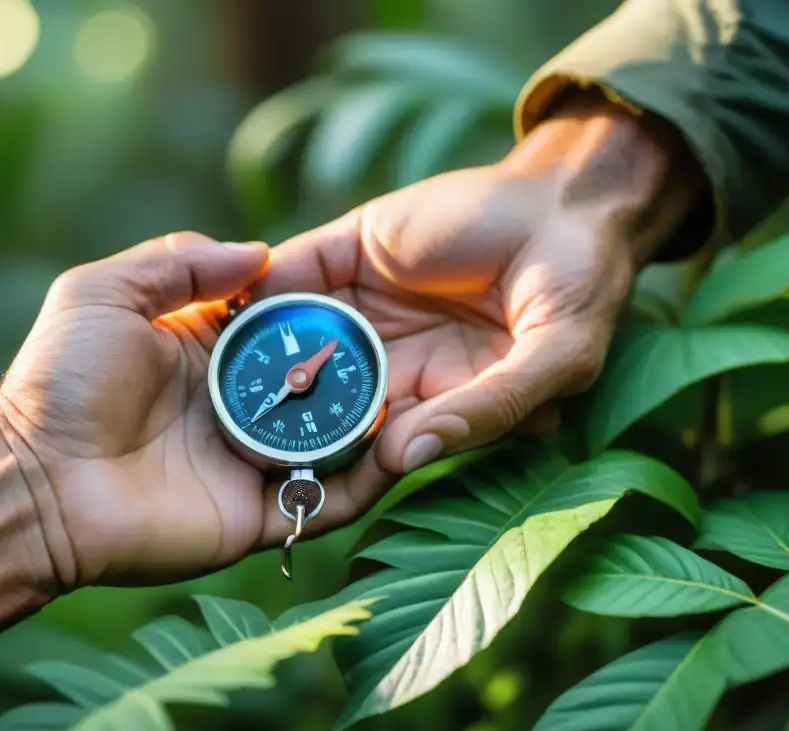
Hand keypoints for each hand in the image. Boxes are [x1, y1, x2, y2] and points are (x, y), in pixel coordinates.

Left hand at [0, 233, 386, 589]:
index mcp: (211, 354)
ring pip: (336, 444)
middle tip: (421, 346)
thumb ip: (178, 262)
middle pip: (321, 387)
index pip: (287, 329)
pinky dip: (364, 484)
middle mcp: (242, 408)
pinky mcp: (258, 516)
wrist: (36, 484)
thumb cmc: (62, 383)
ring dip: (377, 424)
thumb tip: (259, 253)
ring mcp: (252, 464)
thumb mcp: (104, 294)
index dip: (328, 313)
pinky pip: (324, 502)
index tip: (376, 291)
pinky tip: (400, 451)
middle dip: (365, 370)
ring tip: (424, 395)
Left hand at [256, 96, 697, 476]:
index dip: (334, 461)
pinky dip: (263, 286)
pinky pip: (299, 273)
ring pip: (298, 340)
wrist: (573, 193)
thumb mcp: (557, 353)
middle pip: (323, 398)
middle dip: (275, 416)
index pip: (378, 443)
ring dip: (255, 355)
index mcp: (439, 400)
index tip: (286, 478)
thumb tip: (408, 457)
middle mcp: (395, 363)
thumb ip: (493, 405)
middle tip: (227, 435)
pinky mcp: (351, 252)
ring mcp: (368, 308)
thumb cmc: (578, 280)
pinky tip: (226, 302)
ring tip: (210, 374)